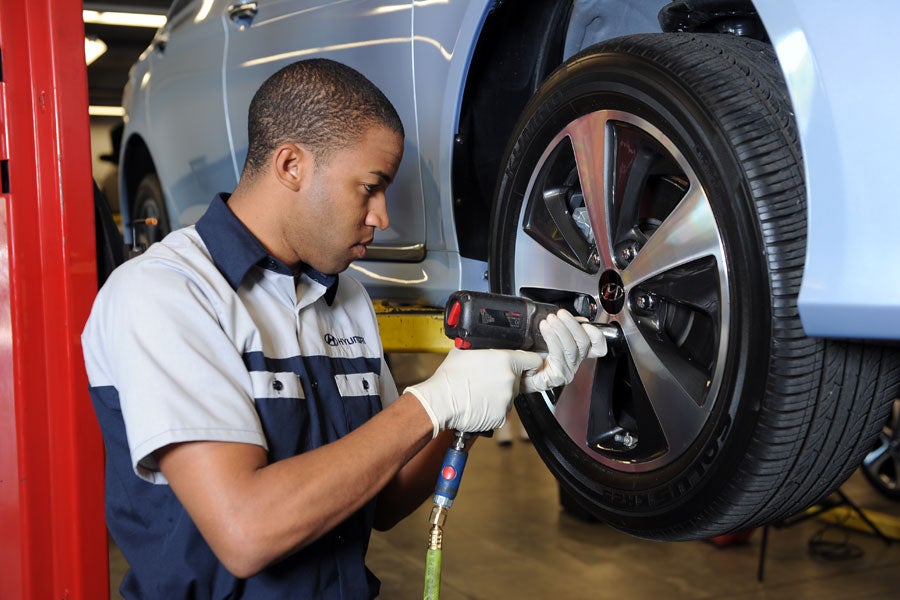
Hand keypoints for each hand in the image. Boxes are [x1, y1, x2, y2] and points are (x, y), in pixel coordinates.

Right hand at [405, 348, 542, 437]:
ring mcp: (507, 399)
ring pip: (509, 395)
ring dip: (498, 394)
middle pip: (518, 379)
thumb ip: (484, 349)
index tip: (528, 364)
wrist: (441, 401)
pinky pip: (501, 410)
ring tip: (479, 391)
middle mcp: (510, 379)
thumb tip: (486, 348)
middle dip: (506, 379)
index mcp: (506, 360)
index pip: (533, 360)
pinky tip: (479, 402)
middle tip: (487, 379)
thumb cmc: (450, 377)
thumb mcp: (466, 350)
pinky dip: (492, 408)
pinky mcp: (501, 416)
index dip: (530, 362)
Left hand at [521, 310, 605, 392]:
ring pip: (571, 347)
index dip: (596, 335)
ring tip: (550, 320)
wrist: (518, 370)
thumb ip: (566, 328)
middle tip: (560, 314)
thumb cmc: (532, 354)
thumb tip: (577, 319)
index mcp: (577, 353)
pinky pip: (558, 354)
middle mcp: (575, 363)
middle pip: (584, 343)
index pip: (598, 347)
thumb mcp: (552, 335)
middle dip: (572, 325)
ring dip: (560, 329)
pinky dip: (552, 338)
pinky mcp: (557, 376)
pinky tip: (545, 328)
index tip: (586, 324)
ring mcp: (567, 371)